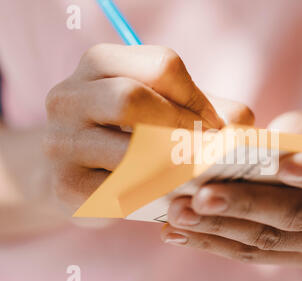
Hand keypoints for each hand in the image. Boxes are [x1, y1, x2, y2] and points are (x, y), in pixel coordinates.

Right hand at [44, 44, 252, 210]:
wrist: (74, 169)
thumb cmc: (130, 133)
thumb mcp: (161, 107)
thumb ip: (205, 109)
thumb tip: (240, 128)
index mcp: (100, 63)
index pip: (161, 65)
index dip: (197, 98)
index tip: (214, 125)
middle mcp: (69, 96)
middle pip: (133, 100)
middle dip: (182, 129)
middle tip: (207, 153)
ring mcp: (60, 142)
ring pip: (129, 152)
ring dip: (173, 167)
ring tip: (196, 175)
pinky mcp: (66, 187)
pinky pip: (122, 192)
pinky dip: (155, 194)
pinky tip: (169, 194)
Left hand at [162, 111, 301, 268]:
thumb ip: (291, 137)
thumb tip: (246, 150)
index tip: (282, 167)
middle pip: (298, 215)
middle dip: (244, 205)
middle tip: (199, 196)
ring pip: (270, 241)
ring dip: (219, 230)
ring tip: (179, 215)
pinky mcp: (299, 259)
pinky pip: (255, 256)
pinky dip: (216, 244)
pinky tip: (182, 233)